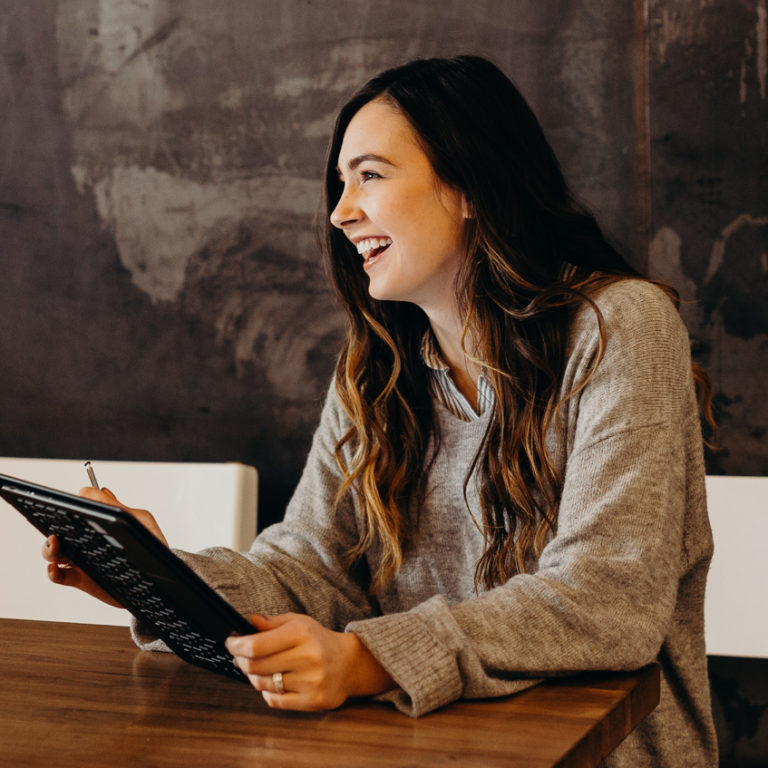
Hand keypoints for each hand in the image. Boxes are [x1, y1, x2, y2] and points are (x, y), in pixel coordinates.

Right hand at [42, 486, 168, 606]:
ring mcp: (82, 558)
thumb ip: (121, 508)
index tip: (72, 504)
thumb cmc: (152, 544)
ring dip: (49, 547)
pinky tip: (55, 567)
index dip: (72, 504)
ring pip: (55, 551)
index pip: (79, 509)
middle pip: (61, 528)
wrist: (160, 575)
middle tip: (59, 525)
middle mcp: (87, 538)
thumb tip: (101, 491)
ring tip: (55, 543)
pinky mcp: (81, 579)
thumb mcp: (141, 521)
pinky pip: (59, 576)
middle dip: (54, 524)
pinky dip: (52, 572)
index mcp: (100, 522)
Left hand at [225, 613, 393, 710]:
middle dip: (240, 661)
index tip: (230, 643)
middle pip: (255, 666)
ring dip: (253, 677)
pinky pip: (275, 701)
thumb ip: (272, 623)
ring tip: (258, 669)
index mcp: (301, 633)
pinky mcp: (312, 701)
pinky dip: (267, 692)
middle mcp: (307, 657)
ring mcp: (310, 681)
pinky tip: (272, 682)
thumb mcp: (298, 622)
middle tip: (239, 656)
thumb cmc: (319, 640)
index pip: (256, 645)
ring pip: (262, 684)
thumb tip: (249, 622)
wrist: (350, 663)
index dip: (236, 646)